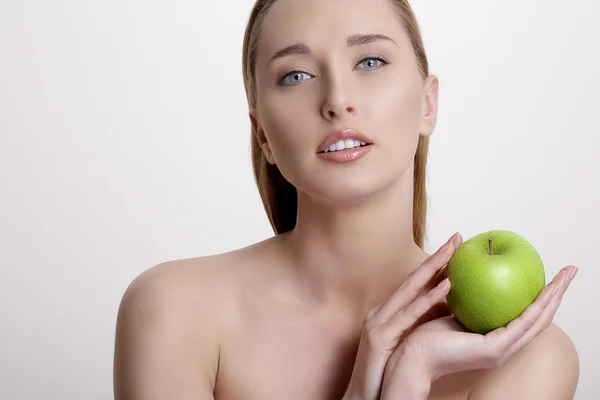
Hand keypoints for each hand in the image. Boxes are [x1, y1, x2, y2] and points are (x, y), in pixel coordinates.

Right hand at [342, 232, 460, 399]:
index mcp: (388, 313)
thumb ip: (423, 324)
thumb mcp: (405, 342)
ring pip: (411, 290)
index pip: (415, 284)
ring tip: (454, 252)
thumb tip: (452, 310)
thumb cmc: (386, 372)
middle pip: (413, 280)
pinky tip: (447, 285)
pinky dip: (428, 298)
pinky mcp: (380, 335)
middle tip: (458, 237)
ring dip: (433, 269)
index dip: (434, 264)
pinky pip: (410, 314)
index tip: (456, 246)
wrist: (366, 395)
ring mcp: (379, 322)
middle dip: (436, 257)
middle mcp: (382, 311)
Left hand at [380, 255, 576, 398]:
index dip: (542, 296)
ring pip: (537, 320)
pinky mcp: (495, 349)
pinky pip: (521, 323)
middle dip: (558, 294)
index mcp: (495, 337)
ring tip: (566, 277)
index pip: (526, 315)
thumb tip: (473, 267)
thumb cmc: (426, 333)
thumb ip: (467, 294)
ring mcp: (502, 349)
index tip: (552, 275)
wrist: (412, 355)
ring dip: (554, 298)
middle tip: (571, 272)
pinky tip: (546, 289)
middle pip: (540, 318)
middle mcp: (504, 345)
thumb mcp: (452, 306)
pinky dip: (537, 306)